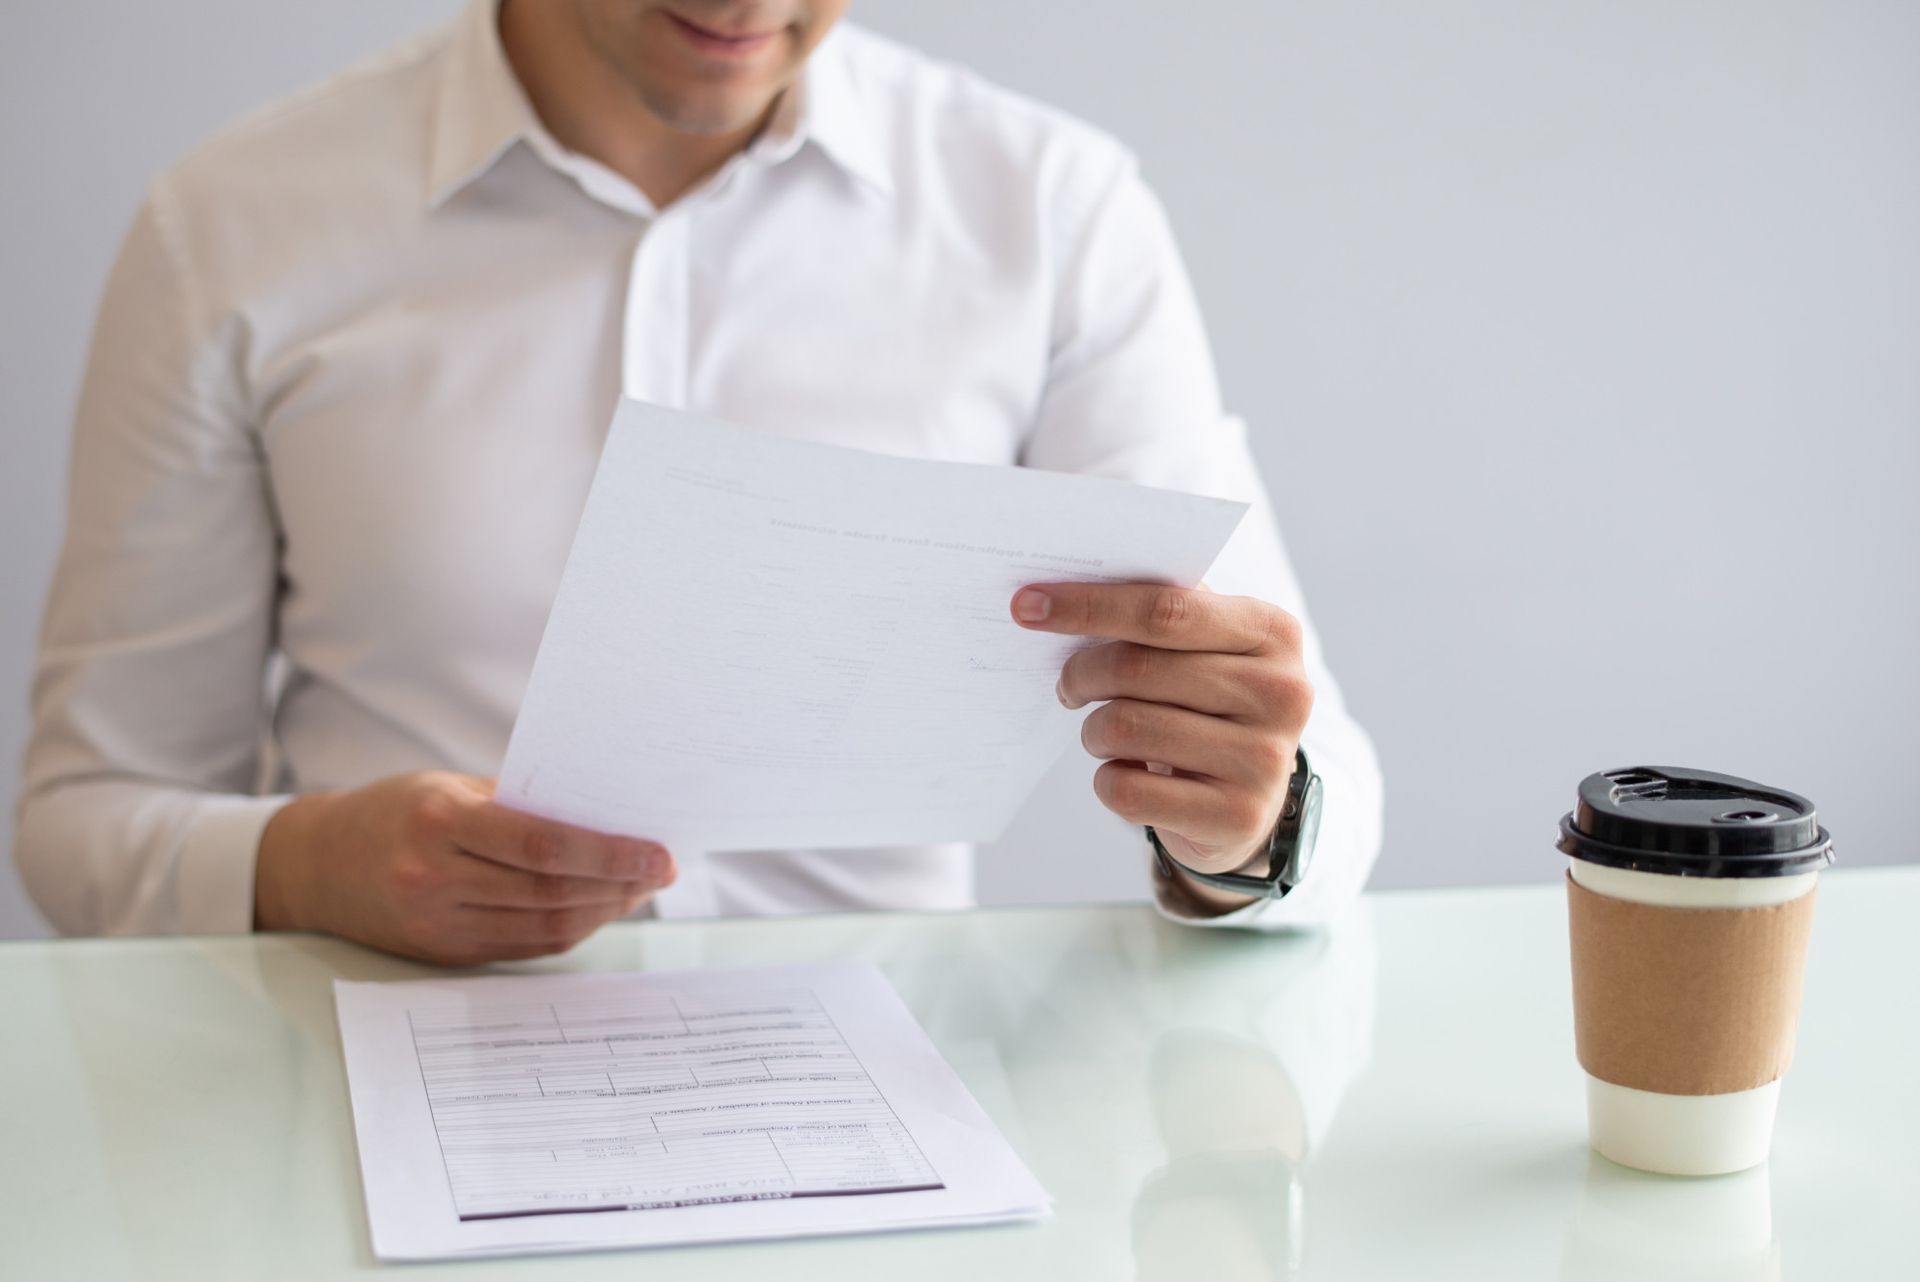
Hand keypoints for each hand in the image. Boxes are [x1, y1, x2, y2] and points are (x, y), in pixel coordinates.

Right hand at [254, 771, 675, 964]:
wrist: (317, 865)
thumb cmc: (395, 811)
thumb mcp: (450, 788)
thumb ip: (520, 805)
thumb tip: (606, 816)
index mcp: (439, 824)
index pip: (544, 846)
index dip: (611, 854)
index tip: (660, 852)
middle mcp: (435, 880)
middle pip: (553, 893)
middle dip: (621, 884)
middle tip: (662, 869)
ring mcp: (438, 926)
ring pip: (546, 926)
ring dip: (604, 909)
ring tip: (639, 887)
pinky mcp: (445, 955)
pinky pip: (526, 946)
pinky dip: (571, 927)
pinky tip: (599, 907)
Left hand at [1011, 582, 1312, 908]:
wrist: (1248, 801)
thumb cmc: (1207, 705)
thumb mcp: (1207, 649)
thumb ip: (1160, 613)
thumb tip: (1064, 590)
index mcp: (1272, 633)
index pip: (1165, 609)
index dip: (1089, 605)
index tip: (1028, 605)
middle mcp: (1281, 693)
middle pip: (1136, 668)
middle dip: (1080, 674)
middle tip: (1067, 684)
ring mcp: (1264, 760)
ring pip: (1124, 728)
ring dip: (1093, 732)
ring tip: (1104, 734)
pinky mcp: (1236, 817)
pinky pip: (1127, 791)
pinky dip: (1108, 781)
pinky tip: (1128, 774)